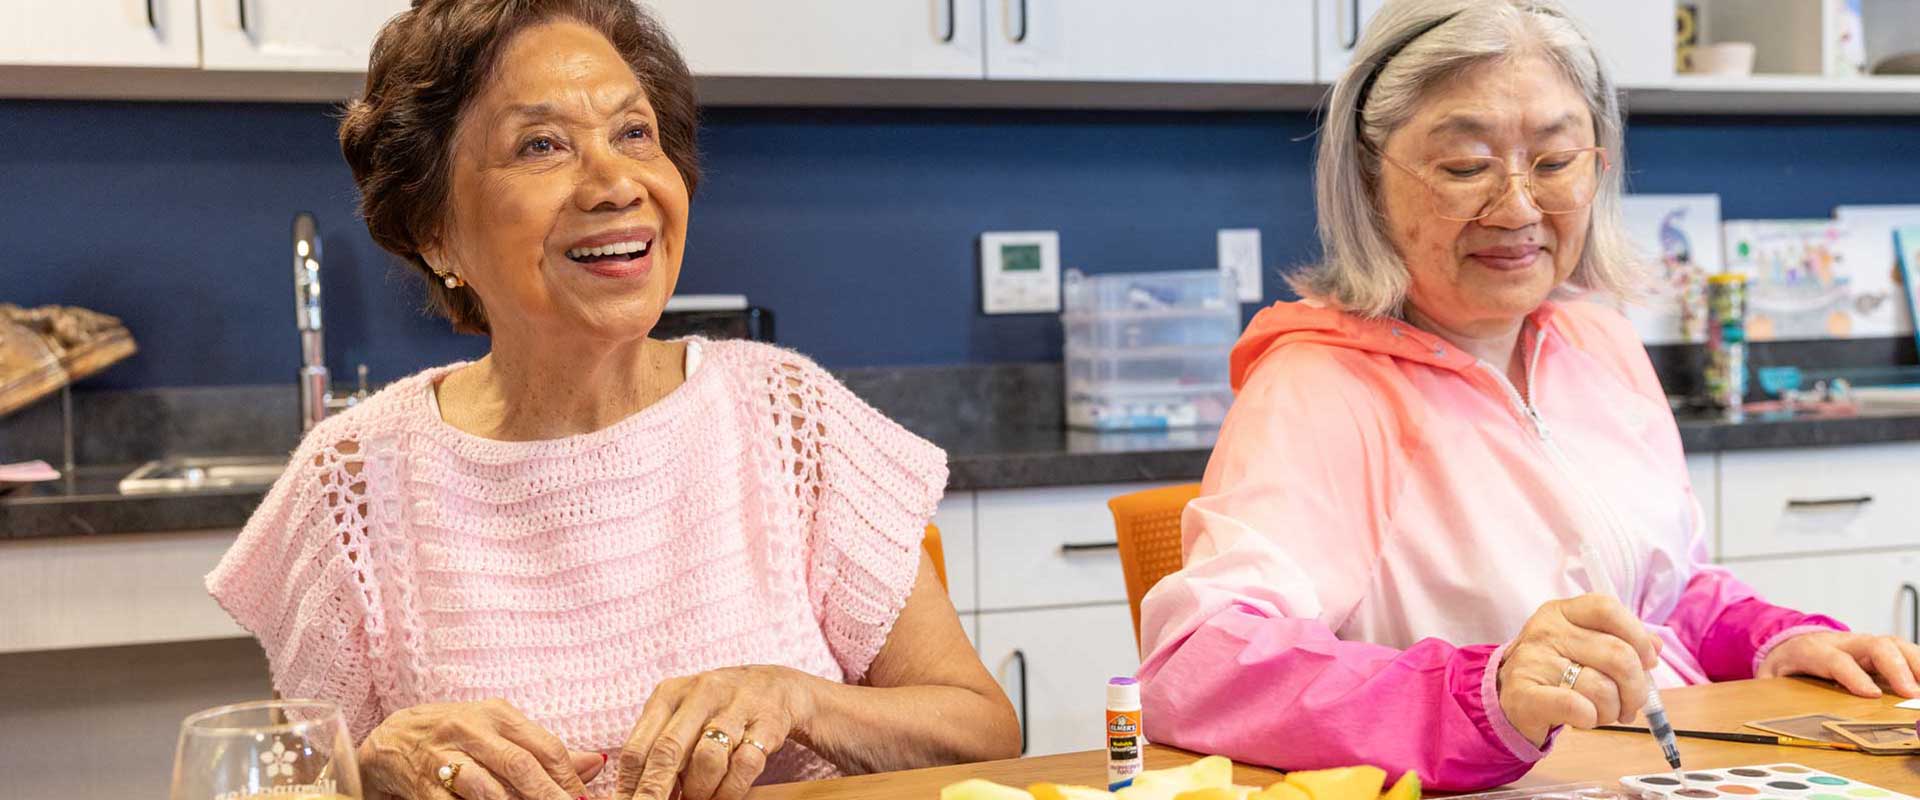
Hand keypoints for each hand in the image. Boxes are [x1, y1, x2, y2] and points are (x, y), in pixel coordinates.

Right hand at [357, 699, 603, 799]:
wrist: (393, 739)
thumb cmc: (458, 735)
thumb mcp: (500, 731)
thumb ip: (544, 749)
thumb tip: (595, 765)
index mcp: (498, 715)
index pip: (545, 746)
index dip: (568, 777)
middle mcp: (472, 730)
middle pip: (520, 765)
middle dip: (547, 795)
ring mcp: (444, 758)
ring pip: (486, 789)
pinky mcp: (422, 785)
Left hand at [617, 666, 812, 799]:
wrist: (776, 686)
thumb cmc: (716, 709)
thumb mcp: (682, 714)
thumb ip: (659, 747)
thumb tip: (636, 794)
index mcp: (670, 694)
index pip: (637, 746)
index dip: (629, 785)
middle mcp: (701, 694)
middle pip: (668, 751)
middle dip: (655, 792)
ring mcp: (736, 706)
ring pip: (707, 759)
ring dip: (699, 790)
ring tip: (697, 799)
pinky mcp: (767, 722)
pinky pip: (744, 764)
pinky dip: (730, 789)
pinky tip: (724, 795)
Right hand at [1497, 594, 1663, 745]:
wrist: (1506, 698)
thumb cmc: (1554, 671)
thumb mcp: (1584, 646)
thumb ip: (1620, 641)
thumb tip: (1656, 646)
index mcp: (1562, 612)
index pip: (1608, 609)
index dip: (1638, 636)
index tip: (1648, 662)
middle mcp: (1545, 631)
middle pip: (1618, 654)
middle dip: (1636, 688)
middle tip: (1630, 703)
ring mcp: (1532, 661)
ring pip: (1602, 688)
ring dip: (1613, 710)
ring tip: (1603, 713)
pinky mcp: (1525, 694)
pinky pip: (1578, 708)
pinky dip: (1592, 719)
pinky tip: (1585, 718)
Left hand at [1758, 630, 1919, 697]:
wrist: (1792, 639)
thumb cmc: (1786, 664)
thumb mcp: (1770, 677)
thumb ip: (1771, 691)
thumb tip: (1767, 716)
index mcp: (1813, 650)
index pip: (1836, 660)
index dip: (1854, 676)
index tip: (1871, 694)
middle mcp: (1844, 643)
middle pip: (1876, 645)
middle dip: (1897, 667)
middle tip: (1912, 693)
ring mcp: (1864, 644)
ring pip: (1896, 645)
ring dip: (1917, 665)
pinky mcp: (1880, 650)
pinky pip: (1904, 652)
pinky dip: (1918, 664)